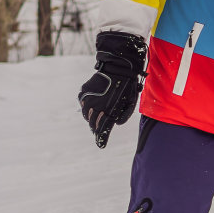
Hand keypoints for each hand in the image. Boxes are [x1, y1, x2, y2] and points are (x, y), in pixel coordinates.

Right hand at [79, 31, 146, 147]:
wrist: (118, 68)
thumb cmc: (127, 86)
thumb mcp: (130, 103)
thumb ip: (123, 115)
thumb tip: (115, 123)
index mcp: (108, 110)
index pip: (102, 128)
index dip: (101, 138)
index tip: (101, 144)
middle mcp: (95, 106)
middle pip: (92, 124)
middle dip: (96, 128)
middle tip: (99, 130)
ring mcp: (88, 99)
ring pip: (86, 115)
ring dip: (91, 118)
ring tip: (97, 117)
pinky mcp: (83, 92)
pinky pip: (84, 104)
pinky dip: (88, 106)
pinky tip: (95, 104)